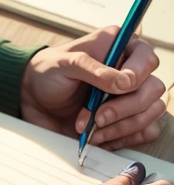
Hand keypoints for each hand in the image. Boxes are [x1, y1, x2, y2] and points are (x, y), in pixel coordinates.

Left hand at [19, 26, 166, 149]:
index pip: (146, 56)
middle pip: (153, 89)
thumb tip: (125, 82)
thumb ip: (93, 69)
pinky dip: (123, 137)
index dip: (139, 72)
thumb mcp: (64, 64)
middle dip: (125, 107)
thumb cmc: (46, 73)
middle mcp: (128, 71)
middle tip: (98, 115)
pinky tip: (100, 135)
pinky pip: (145, 132)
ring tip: (92, 127)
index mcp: (117, 47)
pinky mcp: (126, 120)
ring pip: (151, 113)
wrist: (32, 100)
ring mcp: (129, 97)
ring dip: (121, 125)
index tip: (120, 86)